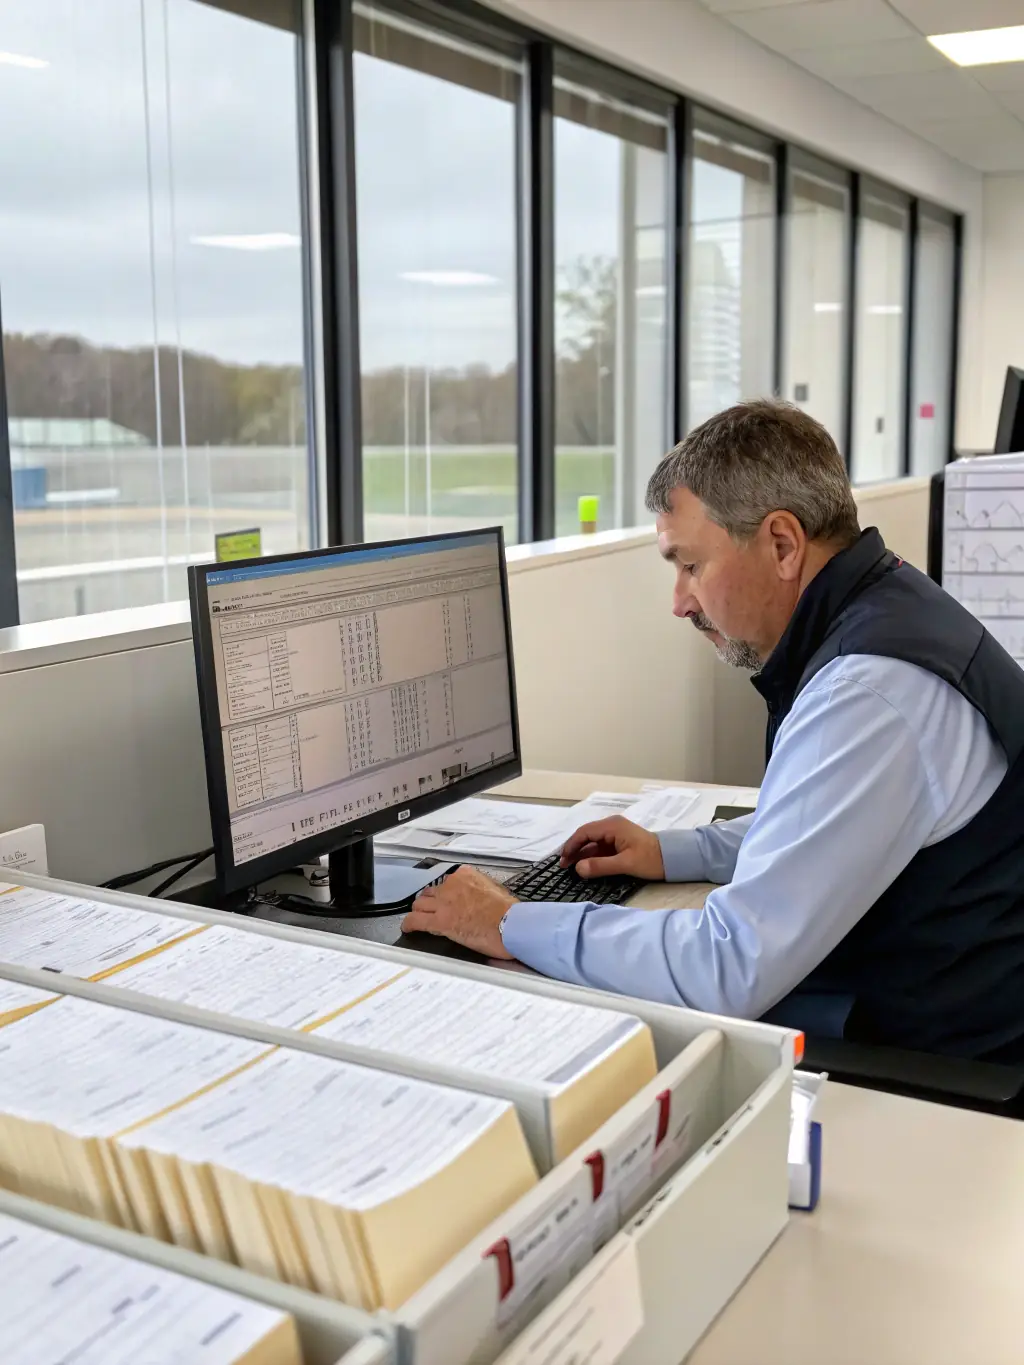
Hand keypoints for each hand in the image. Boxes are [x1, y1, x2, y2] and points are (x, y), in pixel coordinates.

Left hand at [401, 866, 517, 959]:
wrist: (510, 925)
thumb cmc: (508, 912)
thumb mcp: (496, 890)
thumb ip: (481, 890)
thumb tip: (480, 899)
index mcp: (466, 875)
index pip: (448, 881)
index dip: (446, 893)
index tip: (448, 899)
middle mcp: (452, 885)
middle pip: (431, 892)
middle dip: (431, 901)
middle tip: (434, 910)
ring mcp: (444, 903)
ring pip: (420, 904)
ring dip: (420, 911)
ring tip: (420, 918)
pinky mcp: (440, 921)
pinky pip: (416, 920)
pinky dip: (410, 924)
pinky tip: (408, 927)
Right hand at [559, 816, 664, 880]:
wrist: (674, 858)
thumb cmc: (651, 859)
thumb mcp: (626, 864)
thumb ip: (600, 866)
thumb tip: (578, 868)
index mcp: (612, 826)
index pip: (584, 833)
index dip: (571, 846)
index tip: (562, 861)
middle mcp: (612, 826)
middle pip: (586, 836)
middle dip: (574, 850)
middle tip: (563, 866)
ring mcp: (616, 833)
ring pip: (592, 842)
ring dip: (582, 854)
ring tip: (572, 868)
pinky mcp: (619, 841)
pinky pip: (600, 847)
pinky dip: (592, 856)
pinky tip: (586, 866)